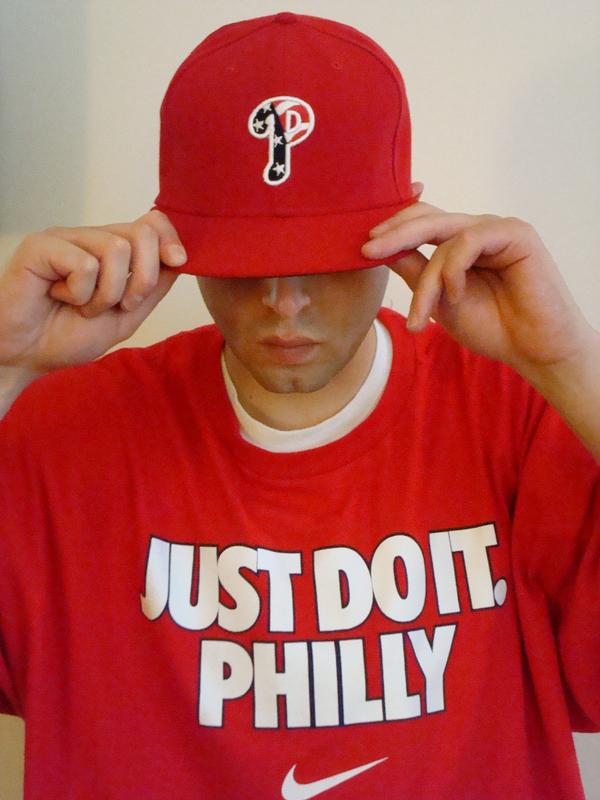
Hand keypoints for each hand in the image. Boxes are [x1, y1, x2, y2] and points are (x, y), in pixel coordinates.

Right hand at [0, 210, 184, 375]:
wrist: (26, 355)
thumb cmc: (67, 335)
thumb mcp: (124, 317)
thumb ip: (152, 290)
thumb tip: (179, 261)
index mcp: (110, 249)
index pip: (151, 222)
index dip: (170, 238)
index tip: (179, 261)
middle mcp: (89, 237)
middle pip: (141, 233)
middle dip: (143, 279)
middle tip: (121, 306)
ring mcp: (64, 238)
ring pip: (116, 249)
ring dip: (108, 294)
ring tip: (84, 307)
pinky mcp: (41, 246)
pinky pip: (84, 264)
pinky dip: (80, 293)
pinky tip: (59, 298)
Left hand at [362, 194, 594, 380]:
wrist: (533, 349)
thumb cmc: (492, 326)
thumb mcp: (438, 301)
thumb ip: (414, 272)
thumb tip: (378, 251)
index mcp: (459, 242)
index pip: (421, 221)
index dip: (393, 224)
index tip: (364, 242)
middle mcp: (476, 230)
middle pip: (427, 218)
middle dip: (394, 234)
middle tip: (367, 251)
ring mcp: (496, 229)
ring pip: (444, 237)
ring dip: (427, 279)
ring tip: (421, 314)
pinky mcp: (515, 234)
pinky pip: (468, 241)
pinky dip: (454, 271)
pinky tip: (456, 296)